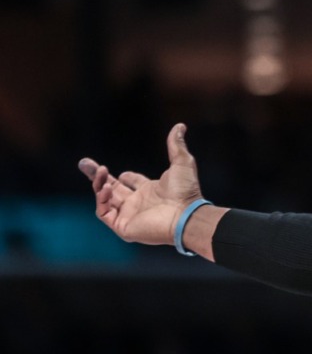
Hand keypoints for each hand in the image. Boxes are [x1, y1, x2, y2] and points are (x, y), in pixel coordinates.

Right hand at [78, 123, 202, 245]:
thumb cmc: (186, 192)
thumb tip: (180, 125)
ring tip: (98, 169)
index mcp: (152, 191)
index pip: (132, 183)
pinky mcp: (124, 227)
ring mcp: (130, 215)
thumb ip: (176, 145)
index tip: (115, 168)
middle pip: (113, 189)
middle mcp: (139, 204)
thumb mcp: (181, 163)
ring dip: (99, 184)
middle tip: (83, 162)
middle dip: (97, 176)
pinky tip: (107, 188)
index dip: (126, 176)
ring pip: (105, 199)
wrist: (186, 215)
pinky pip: (104, 213)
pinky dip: (102, 200)